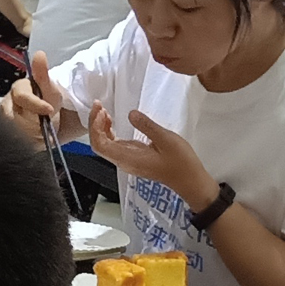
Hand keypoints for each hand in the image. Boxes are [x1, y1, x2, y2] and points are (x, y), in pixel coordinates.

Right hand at [3, 49, 69, 149]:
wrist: (53, 118)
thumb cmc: (51, 100)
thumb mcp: (51, 88)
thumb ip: (43, 74)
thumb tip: (40, 54)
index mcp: (17, 90)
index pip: (23, 97)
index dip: (37, 104)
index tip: (51, 110)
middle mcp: (7, 105)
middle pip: (14, 118)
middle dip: (34, 124)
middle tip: (47, 126)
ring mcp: (7, 121)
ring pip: (14, 132)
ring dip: (32, 136)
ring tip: (44, 134)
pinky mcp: (10, 135)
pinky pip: (15, 143)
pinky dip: (30, 145)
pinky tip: (38, 142)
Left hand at [91, 105, 213, 210]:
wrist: (189, 180)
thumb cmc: (180, 162)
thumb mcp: (167, 140)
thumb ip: (147, 126)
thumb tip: (131, 114)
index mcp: (128, 158)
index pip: (100, 144)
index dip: (95, 126)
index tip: (100, 109)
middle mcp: (124, 161)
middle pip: (99, 144)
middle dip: (94, 124)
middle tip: (99, 105)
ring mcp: (127, 160)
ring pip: (105, 145)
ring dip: (100, 127)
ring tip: (104, 110)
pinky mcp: (133, 158)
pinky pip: (113, 145)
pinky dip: (109, 132)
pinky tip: (113, 122)